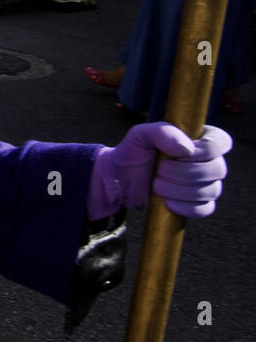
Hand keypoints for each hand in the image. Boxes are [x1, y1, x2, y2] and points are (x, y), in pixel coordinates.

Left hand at [87, 123, 230, 219]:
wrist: (121, 177)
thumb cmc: (134, 152)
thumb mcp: (141, 134)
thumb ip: (162, 132)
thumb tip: (187, 148)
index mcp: (200, 140)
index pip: (221, 142)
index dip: (205, 150)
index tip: (179, 153)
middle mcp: (209, 161)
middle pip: (216, 170)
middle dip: (184, 172)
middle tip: (160, 169)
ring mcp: (206, 184)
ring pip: (210, 191)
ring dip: (179, 189)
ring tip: (157, 183)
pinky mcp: (198, 204)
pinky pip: (204, 209)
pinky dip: (184, 207)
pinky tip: (166, 201)